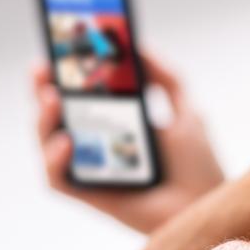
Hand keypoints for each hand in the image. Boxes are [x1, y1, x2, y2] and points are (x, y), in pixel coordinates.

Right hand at [33, 53, 224, 232]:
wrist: (208, 205)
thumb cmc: (198, 164)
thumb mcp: (185, 110)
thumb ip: (166, 78)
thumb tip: (140, 45)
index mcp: (116, 123)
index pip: (80, 94)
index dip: (63, 72)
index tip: (57, 47)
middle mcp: (96, 146)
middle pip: (55, 115)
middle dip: (42, 88)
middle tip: (42, 67)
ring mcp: (90, 170)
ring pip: (48, 144)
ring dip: (43, 119)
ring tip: (52, 98)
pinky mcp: (89, 195)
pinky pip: (58, 179)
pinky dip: (55, 160)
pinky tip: (67, 141)